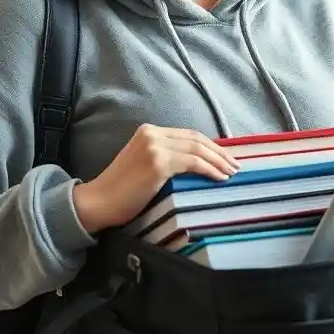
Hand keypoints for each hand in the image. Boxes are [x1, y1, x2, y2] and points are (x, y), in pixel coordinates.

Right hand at [72, 123, 240, 231]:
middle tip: (235, 164)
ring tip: (232, 172)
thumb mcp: (144, 166)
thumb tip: (198, 166)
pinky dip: (210, 169)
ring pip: (197, 149)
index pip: (188, 135)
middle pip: (196, 139)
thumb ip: (166, 159)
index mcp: (149, 131)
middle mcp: (152, 134)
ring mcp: (155, 146)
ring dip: (218, 161)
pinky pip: (193, 163)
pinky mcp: (158, 162)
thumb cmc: (121, 192)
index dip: (210, 146)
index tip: (225, 157)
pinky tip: (219, 177)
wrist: (98, 202)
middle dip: (219, 152)